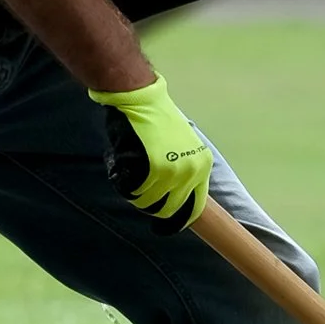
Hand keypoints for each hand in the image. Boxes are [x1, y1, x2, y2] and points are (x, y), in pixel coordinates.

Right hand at [89, 72, 213, 227]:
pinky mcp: (154, 169)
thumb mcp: (181, 146)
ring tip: (129, 180)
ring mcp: (174, 171)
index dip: (177, 219)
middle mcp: (192, 171)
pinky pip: (136, 192)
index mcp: (202, 166)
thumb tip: (172, 196)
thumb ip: (181, 170)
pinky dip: (126, 187)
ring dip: (136, 196)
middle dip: (152, 208)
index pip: (194, 208)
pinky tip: (122, 171)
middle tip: (139, 195)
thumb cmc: (157, 120)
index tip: (163, 224)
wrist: (141, 99)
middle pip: (169, 209)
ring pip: (149, 203)